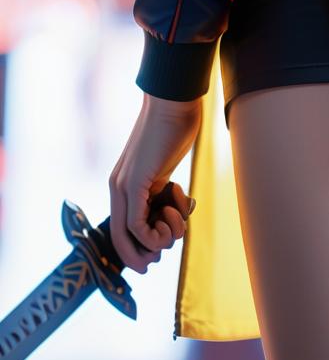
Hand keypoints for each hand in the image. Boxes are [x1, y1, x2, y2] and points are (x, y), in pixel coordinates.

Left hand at [109, 92, 202, 272]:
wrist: (173, 101)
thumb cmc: (173, 129)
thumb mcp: (163, 167)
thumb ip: (159, 189)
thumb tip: (168, 212)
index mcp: (123, 184)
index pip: (121, 231)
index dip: (137, 251)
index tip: (157, 257)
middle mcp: (117, 187)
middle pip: (122, 241)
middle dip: (147, 254)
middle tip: (172, 241)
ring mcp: (124, 185)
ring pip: (133, 236)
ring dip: (164, 236)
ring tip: (180, 212)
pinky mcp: (135, 182)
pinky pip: (138, 225)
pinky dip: (158, 230)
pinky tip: (177, 209)